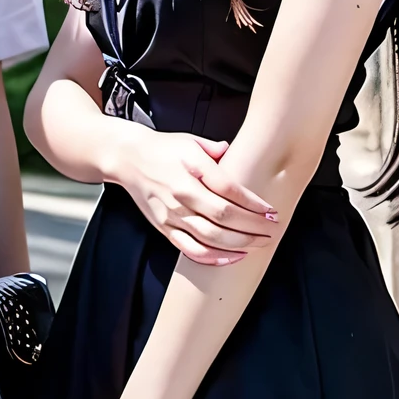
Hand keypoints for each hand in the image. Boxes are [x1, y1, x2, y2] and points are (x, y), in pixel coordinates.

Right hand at [109, 125, 277, 264]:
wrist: (127, 158)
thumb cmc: (162, 148)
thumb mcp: (191, 140)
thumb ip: (216, 150)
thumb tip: (236, 154)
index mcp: (193, 169)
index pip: (231, 191)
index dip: (254, 204)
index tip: (271, 212)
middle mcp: (182, 194)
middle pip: (224, 217)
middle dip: (253, 227)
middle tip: (271, 231)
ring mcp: (172, 213)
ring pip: (210, 238)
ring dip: (239, 245)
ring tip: (258, 245)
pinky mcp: (164, 227)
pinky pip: (190, 250)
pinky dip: (212, 258)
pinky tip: (231, 257)